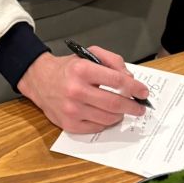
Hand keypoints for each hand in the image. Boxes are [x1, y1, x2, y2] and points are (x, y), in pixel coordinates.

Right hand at [17, 46, 149, 132]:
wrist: (40, 79)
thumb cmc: (68, 68)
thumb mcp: (89, 55)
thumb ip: (112, 61)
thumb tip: (130, 79)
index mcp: (82, 69)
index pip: (116, 81)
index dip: (134, 88)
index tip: (143, 92)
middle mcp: (76, 90)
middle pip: (115, 103)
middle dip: (132, 106)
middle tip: (140, 107)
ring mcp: (72, 110)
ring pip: (108, 118)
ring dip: (120, 115)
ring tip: (123, 110)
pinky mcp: (69, 125)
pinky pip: (97, 128)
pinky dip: (106, 123)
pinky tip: (107, 115)